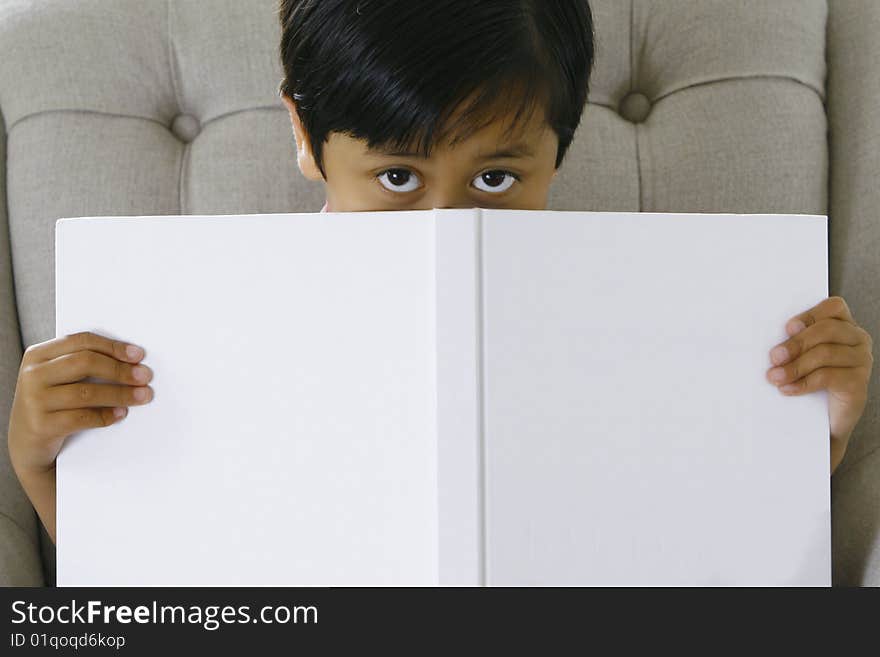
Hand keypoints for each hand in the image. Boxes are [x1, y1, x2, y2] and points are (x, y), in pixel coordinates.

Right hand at [7, 331, 154, 541]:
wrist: (26, 444)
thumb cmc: (52, 404)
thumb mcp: (57, 378)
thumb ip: (82, 364)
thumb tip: (132, 360)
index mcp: (38, 355)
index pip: (81, 341)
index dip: (113, 347)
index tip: (138, 355)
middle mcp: (33, 374)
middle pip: (85, 363)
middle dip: (120, 369)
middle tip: (145, 376)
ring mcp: (34, 401)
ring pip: (86, 392)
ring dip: (121, 394)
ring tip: (142, 396)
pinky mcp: (41, 425)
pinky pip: (82, 418)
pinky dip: (106, 415)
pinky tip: (121, 414)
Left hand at [765, 296, 873, 474]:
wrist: (824, 421)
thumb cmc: (809, 380)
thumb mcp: (801, 357)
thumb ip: (794, 344)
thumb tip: (772, 345)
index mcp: (844, 326)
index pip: (833, 307)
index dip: (810, 315)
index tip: (787, 328)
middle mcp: (857, 340)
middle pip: (826, 331)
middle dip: (795, 344)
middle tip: (773, 357)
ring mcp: (861, 361)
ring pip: (825, 354)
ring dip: (794, 366)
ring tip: (774, 377)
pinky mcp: (858, 383)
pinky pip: (828, 377)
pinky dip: (803, 383)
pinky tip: (787, 389)